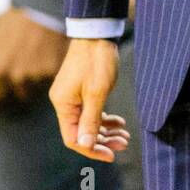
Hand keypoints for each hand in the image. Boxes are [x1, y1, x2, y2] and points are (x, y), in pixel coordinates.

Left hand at [0, 7, 66, 95]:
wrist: (42, 7)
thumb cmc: (13, 18)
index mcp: (1, 69)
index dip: (2, 79)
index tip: (7, 68)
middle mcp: (19, 75)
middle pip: (19, 88)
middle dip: (21, 78)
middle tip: (24, 59)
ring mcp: (38, 72)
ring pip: (36, 82)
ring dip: (36, 74)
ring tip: (37, 53)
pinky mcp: (54, 68)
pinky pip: (52, 75)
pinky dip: (51, 67)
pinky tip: (48, 52)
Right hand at [49, 38, 127, 161]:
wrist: (97, 35)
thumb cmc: (96, 61)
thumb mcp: (97, 93)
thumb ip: (91, 120)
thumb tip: (85, 144)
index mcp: (64, 105)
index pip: (74, 138)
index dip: (92, 150)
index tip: (112, 154)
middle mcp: (65, 103)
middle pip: (82, 133)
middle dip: (103, 141)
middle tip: (124, 143)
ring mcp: (73, 97)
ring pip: (89, 123)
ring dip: (106, 131)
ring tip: (124, 135)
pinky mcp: (81, 91)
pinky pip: (91, 112)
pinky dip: (105, 118)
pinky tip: (119, 122)